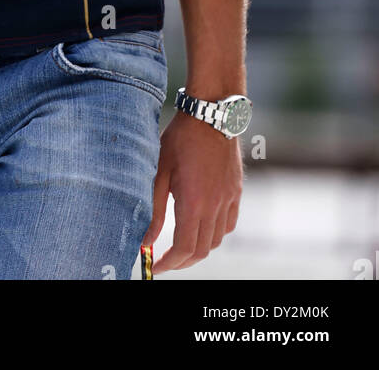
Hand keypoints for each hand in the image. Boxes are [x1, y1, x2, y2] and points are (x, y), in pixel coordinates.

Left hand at [142, 111, 241, 272]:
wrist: (211, 114)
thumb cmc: (180, 139)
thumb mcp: (159, 171)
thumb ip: (153, 209)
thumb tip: (145, 241)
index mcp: (193, 203)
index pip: (183, 249)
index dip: (169, 264)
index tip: (155, 267)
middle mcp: (215, 206)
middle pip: (201, 250)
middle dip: (182, 262)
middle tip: (165, 261)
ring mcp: (229, 200)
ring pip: (216, 240)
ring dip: (198, 249)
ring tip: (180, 245)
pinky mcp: (236, 192)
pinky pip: (229, 225)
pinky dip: (215, 234)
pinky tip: (202, 226)